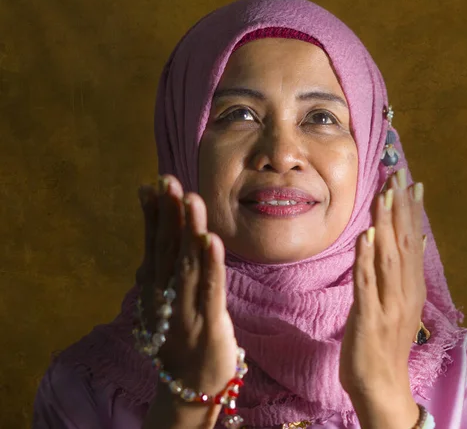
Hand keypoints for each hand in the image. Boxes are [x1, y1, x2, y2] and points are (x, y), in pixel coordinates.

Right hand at [137, 175, 237, 428]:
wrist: (189, 389)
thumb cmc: (182, 337)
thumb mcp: (166, 299)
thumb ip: (162, 265)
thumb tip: (154, 230)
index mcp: (157, 288)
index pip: (154, 244)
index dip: (154, 214)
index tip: (152, 183)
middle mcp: (166, 296)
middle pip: (168, 249)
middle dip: (169, 213)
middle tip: (169, 180)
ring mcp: (186, 310)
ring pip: (187, 265)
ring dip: (189, 231)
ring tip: (192, 200)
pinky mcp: (209, 325)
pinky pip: (210, 290)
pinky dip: (210, 265)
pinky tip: (211, 240)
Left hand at [340, 169, 424, 428]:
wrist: (381, 385)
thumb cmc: (387, 342)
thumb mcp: (403, 303)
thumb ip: (408, 272)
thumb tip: (416, 239)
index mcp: (412, 288)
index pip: (413, 242)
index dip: (412, 211)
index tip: (411, 182)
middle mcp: (405, 292)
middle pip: (404, 242)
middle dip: (401, 207)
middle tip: (399, 174)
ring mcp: (389, 304)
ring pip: (389, 256)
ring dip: (388, 223)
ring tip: (386, 194)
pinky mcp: (369, 316)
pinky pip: (368, 281)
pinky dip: (368, 257)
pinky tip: (367, 234)